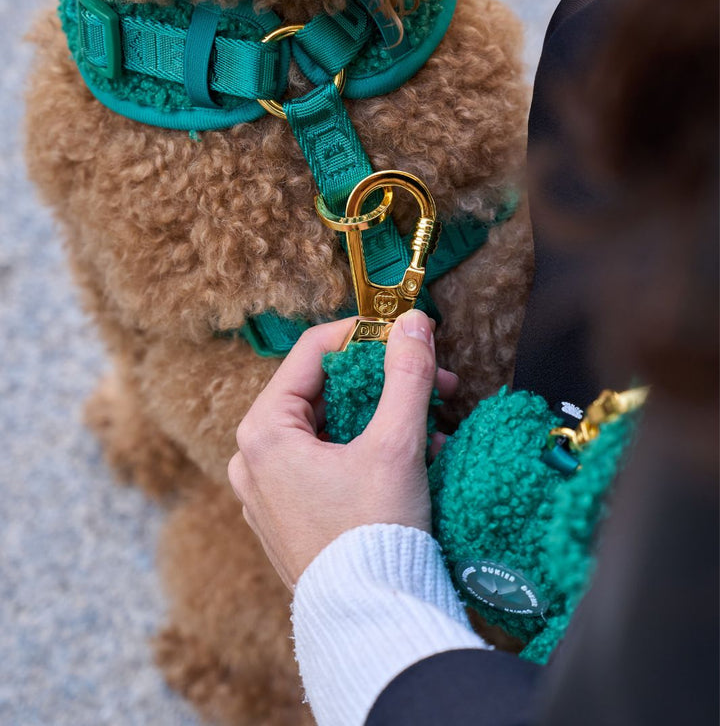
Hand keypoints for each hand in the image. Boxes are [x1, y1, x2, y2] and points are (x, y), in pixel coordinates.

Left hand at [227, 309, 455, 588]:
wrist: (370, 625)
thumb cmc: (372, 534)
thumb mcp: (395, 445)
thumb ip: (405, 374)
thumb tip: (414, 320)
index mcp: (263, 431)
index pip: (313, 351)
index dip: (365, 333)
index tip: (408, 333)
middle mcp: (254, 458)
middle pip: (324, 391)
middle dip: (386, 383)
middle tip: (436, 384)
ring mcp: (268, 492)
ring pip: (330, 428)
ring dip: (385, 419)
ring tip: (436, 429)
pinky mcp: (289, 518)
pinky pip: (327, 464)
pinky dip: (369, 452)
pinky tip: (415, 461)